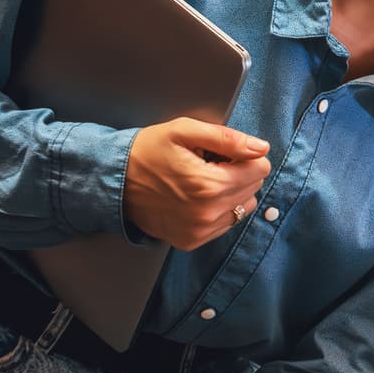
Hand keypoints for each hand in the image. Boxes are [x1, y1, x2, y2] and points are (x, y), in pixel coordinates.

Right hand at [123, 117, 270, 249]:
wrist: (113, 181)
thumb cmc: (146, 152)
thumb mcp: (183, 131)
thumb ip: (227, 139)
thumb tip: (261, 148)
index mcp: (208, 185)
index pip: (260, 169)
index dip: (244, 156)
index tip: (221, 154)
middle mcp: (207, 214)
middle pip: (254, 188)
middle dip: (238, 173)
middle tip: (209, 164)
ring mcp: (199, 231)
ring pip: (243, 207)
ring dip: (232, 192)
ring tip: (202, 181)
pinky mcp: (191, 241)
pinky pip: (226, 223)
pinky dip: (218, 209)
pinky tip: (196, 197)